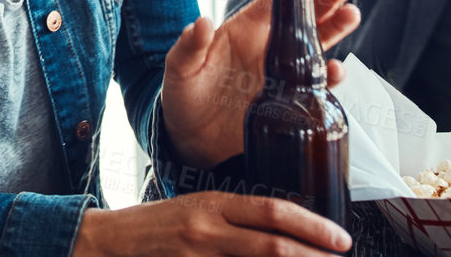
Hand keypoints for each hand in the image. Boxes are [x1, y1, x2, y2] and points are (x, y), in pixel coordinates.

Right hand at [73, 193, 350, 256]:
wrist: (109, 243)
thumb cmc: (156, 225)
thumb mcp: (197, 208)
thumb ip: (235, 219)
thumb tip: (283, 231)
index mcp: (213, 204)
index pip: (273, 211)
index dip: (312, 226)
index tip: (340, 239)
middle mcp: (208, 230)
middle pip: (273, 246)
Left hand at [161, 0, 358, 169]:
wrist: (192, 140)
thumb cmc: (183, 97)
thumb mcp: (180, 70)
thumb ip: (189, 47)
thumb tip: (200, 22)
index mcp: (243, 30)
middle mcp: (266, 47)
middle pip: (302, 16)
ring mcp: (280, 74)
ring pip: (314, 45)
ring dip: (335, 29)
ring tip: (352, 13)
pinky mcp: (288, 101)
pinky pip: (315, 86)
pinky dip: (330, 78)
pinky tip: (339, 69)